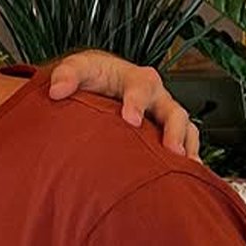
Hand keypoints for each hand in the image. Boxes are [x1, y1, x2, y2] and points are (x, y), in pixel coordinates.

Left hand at [49, 50, 198, 157]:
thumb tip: (56, 90)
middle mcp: (157, 96)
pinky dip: (189, 158)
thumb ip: (66, 76)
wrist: (101, 81)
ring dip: (187, 148)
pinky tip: (187, 177)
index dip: (137, 103)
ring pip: (185, 129)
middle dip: (174, 131)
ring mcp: (164, 114)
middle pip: (174, 111)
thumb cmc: (92, 76)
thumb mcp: (77, 68)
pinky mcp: (167, 131)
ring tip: (185, 168)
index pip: (141, 88)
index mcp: (136, 79)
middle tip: (170, 150)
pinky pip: (186, 143)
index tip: (130, 120)